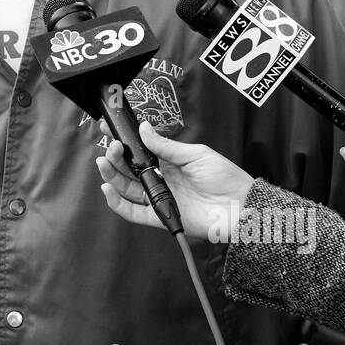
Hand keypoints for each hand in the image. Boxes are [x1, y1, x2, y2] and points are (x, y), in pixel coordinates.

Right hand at [95, 120, 253, 237]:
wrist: (239, 206)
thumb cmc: (224, 178)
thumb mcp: (195, 154)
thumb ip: (166, 146)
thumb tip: (143, 128)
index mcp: (168, 162)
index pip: (139, 151)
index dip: (123, 141)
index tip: (109, 129)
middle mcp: (160, 179)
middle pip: (128, 169)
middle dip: (115, 157)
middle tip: (112, 146)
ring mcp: (158, 198)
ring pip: (126, 188)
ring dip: (111, 176)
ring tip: (104, 162)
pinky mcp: (159, 216)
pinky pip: (132, 212)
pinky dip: (117, 202)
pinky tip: (108, 189)